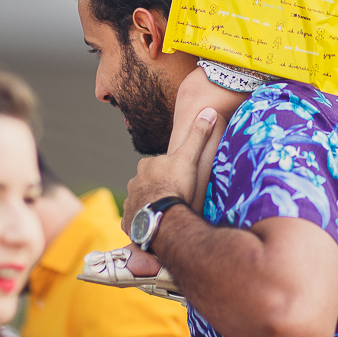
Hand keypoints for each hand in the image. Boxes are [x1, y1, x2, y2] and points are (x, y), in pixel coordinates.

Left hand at [123, 108, 220, 233]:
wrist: (163, 217)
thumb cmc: (175, 185)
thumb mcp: (189, 157)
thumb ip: (198, 135)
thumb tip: (209, 111)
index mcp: (146, 165)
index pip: (157, 165)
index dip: (169, 171)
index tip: (180, 180)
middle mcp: (133, 182)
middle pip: (147, 183)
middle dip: (157, 188)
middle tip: (174, 197)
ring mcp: (129, 202)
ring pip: (140, 201)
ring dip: (150, 205)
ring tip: (165, 213)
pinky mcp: (128, 221)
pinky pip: (135, 221)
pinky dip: (143, 222)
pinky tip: (154, 225)